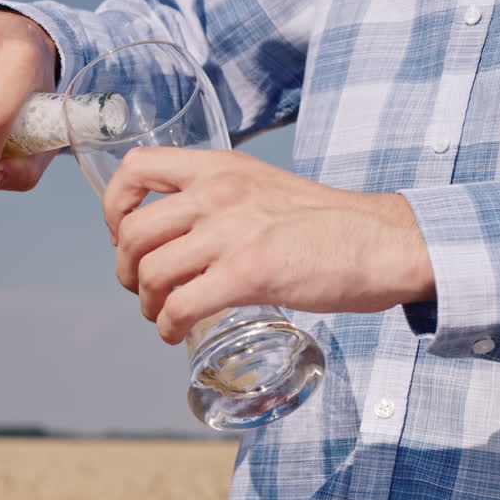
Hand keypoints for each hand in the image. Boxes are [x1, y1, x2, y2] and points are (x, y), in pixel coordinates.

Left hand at [102, 147, 435, 343]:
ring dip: (146, 301)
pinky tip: (175, 332)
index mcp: (218, 166)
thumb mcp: (263, 186)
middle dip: (126, 268)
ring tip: (160, 314)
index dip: (114, 205)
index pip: (136, 167)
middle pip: (134, 232)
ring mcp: (232, 232)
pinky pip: (182, 304)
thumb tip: (183, 230)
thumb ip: (222, 197)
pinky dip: (168, 325)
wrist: (385, 240)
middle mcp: (217, 192)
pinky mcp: (249, 272)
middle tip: (141, 287)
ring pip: (151, 271)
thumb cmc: (328, 221)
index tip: (122, 233)